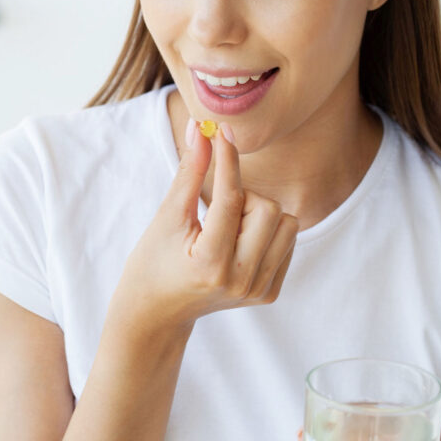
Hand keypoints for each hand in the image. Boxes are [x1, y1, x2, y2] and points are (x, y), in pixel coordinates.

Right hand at [110, 119, 298, 333]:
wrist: (157, 311)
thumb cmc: (153, 261)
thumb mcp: (167, 216)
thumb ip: (189, 172)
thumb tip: (200, 129)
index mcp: (210, 263)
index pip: (230, 198)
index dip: (227, 159)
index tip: (222, 132)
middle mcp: (241, 280)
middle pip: (267, 208)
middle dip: (242, 195)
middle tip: (213, 208)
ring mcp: (258, 290)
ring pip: (286, 223)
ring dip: (257, 212)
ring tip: (226, 225)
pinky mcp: (269, 293)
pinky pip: (287, 241)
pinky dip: (266, 230)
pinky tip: (237, 240)